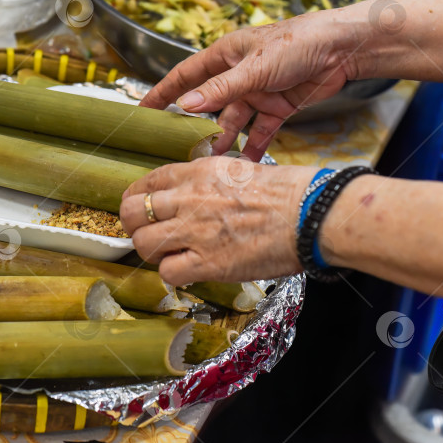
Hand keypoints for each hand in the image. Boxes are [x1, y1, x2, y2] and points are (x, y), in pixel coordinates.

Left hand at [120, 157, 316, 285]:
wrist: (311, 214)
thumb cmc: (286, 192)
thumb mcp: (238, 168)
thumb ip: (206, 179)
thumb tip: (189, 193)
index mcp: (197, 171)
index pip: (147, 181)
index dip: (135, 196)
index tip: (137, 205)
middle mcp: (189, 199)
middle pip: (132, 212)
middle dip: (133, 224)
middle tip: (145, 231)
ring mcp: (195, 232)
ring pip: (143, 243)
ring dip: (151, 250)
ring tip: (168, 253)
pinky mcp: (208, 263)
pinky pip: (168, 272)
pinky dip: (173, 274)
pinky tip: (187, 269)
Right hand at [141, 11, 365, 160]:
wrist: (345, 48)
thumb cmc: (298, 42)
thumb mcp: (255, 67)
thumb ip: (221, 89)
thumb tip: (186, 104)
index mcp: (225, 55)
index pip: (185, 76)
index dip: (163, 92)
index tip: (143, 111)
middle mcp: (238, 74)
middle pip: (207, 103)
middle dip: (192, 124)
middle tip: (174, 146)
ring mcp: (257, 92)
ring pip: (232, 120)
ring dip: (222, 139)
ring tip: (209, 160)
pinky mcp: (278, 106)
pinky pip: (259, 130)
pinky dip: (252, 146)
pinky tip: (244, 162)